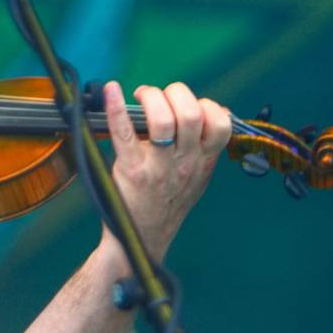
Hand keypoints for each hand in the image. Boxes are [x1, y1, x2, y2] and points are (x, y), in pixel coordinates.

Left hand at [101, 80, 230, 259]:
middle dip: (175, 93)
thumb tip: (217, 111)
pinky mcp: (130, 170)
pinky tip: (112, 91)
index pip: (221, 124)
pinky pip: (124, 133)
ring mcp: (157, 166)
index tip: (190, 104)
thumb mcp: (198, 177)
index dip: (208, 105)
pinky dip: (116, 108)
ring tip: (141, 97)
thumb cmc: (168, 203)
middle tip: (159, 96)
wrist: (142, 240)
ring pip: (163, 120)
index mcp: (202, 161)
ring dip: (152, 98)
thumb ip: (206, 148)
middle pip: (191, 114)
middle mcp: (183, 162)